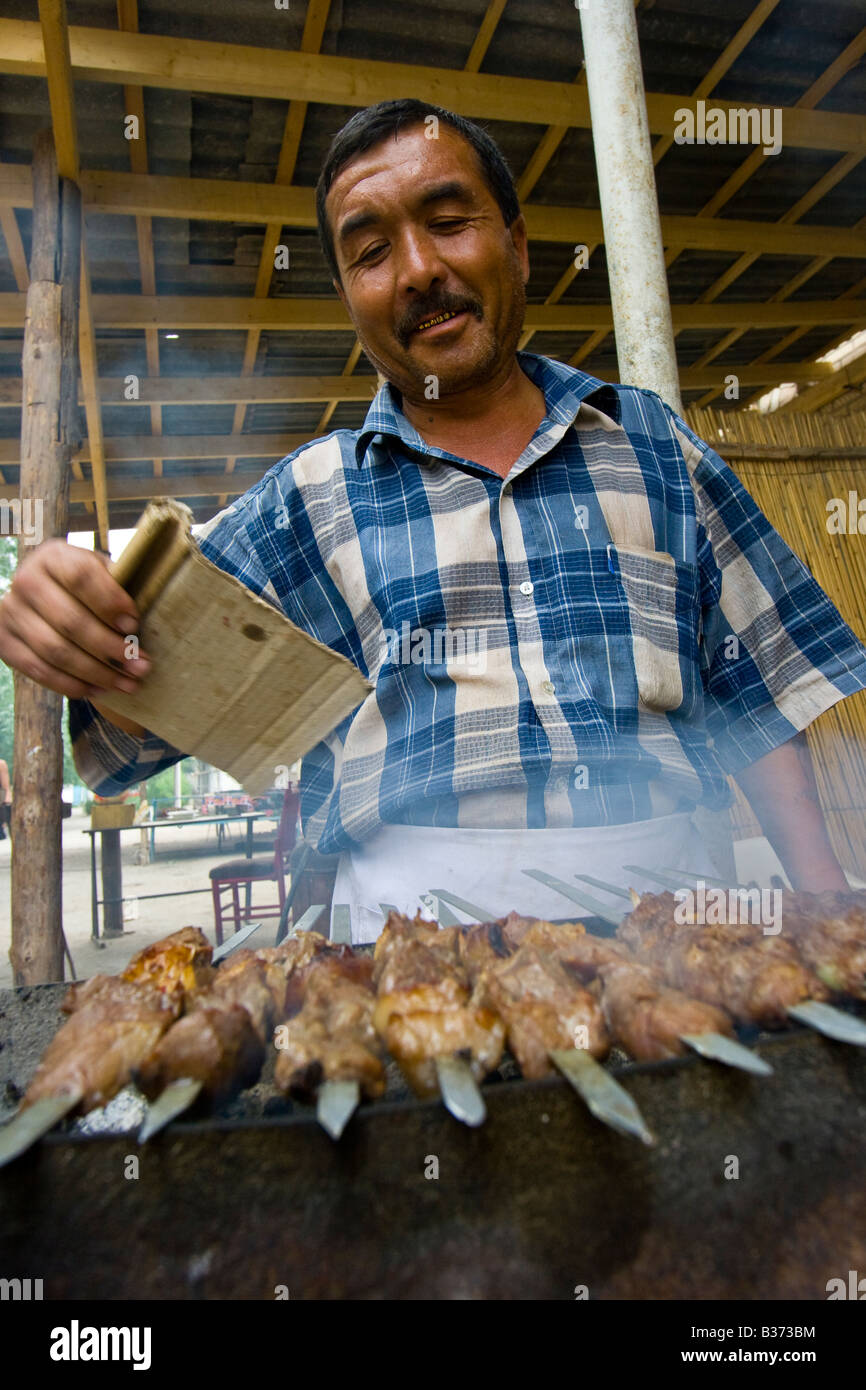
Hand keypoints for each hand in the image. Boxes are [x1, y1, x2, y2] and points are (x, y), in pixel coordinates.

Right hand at [0, 540, 151, 700]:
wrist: (42, 595)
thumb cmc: (85, 586)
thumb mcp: (100, 572)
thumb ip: (117, 586)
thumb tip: (133, 621)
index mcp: (53, 557)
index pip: (81, 577)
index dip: (110, 602)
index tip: (134, 624)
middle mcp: (26, 581)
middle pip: (70, 621)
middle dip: (111, 649)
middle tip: (141, 666)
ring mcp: (10, 613)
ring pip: (56, 651)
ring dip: (97, 673)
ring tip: (127, 683)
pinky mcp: (4, 642)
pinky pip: (39, 670)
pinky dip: (71, 684)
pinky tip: (99, 689)